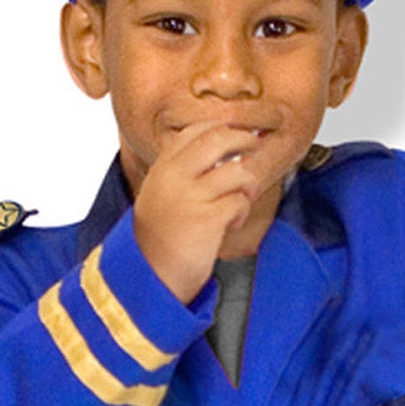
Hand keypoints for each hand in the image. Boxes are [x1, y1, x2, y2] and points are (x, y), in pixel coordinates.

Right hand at [130, 118, 273, 301]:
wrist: (150, 277)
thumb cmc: (159, 240)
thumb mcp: (158, 196)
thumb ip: (179, 173)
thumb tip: (217, 148)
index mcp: (161, 170)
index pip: (193, 132)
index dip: (219, 128)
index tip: (234, 133)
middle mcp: (173, 178)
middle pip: (217, 139)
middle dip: (242, 140)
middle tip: (254, 145)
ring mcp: (190, 197)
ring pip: (237, 171)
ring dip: (247, 186)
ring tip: (240, 202)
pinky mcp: (207, 219)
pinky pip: (239, 202)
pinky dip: (241, 213)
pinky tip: (230, 225)